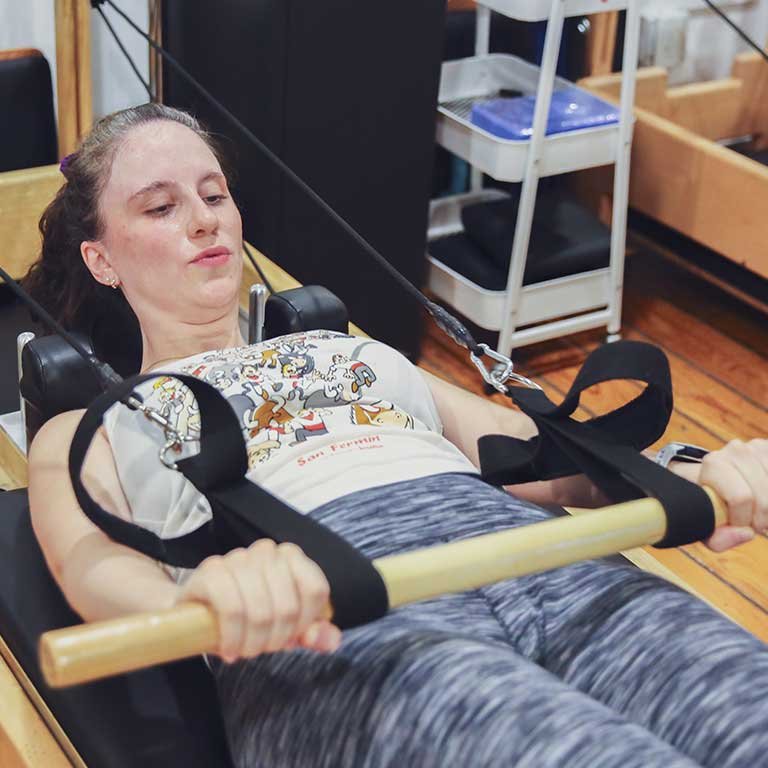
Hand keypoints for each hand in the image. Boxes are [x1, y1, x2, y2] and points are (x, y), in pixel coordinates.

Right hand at [174, 539, 340, 661]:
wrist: (197, 610)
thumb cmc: (247, 614)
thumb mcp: (284, 626)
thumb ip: (312, 633)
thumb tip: (330, 640)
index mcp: (291, 556)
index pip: (315, 590)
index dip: (305, 623)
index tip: (289, 638)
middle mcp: (266, 551)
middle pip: (288, 607)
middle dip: (275, 640)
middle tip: (260, 649)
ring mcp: (238, 558)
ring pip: (260, 612)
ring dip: (252, 643)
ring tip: (244, 651)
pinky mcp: (211, 571)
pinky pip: (231, 610)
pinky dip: (232, 638)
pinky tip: (228, 649)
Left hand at [676, 439, 767, 551]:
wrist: (714, 477)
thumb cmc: (709, 501)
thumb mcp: (704, 522)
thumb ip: (718, 538)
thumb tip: (747, 533)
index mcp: (714, 463)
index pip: (741, 498)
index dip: (742, 519)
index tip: (735, 523)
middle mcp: (736, 450)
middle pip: (764, 498)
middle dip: (761, 519)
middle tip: (752, 522)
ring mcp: (758, 447)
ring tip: (759, 512)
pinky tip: (764, 501)